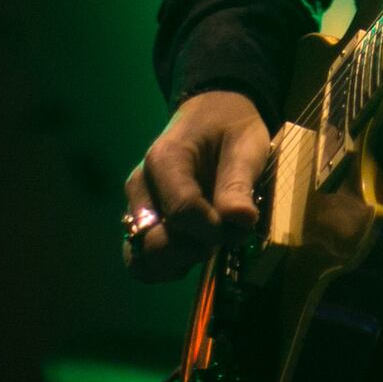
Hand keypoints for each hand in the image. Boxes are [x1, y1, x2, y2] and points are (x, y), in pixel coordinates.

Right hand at [122, 88, 269, 282]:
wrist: (212, 114)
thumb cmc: (230, 128)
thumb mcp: (245, 146)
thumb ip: (238, 184)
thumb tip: (240, 221)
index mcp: (164, 159)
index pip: (182, 211)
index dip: (213, 229)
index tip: (238, 226)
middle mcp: (141, 185)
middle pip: (153, 241)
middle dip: (194, 249)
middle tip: (223, 234)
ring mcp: (137, 206)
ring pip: (141, 258)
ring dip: (178, 263)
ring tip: (206, 244)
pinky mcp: (141, 223)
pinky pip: (141, 260)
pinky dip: (166, 266)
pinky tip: (192, 253)